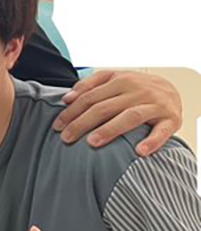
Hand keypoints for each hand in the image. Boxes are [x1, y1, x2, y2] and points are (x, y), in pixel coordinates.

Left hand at [53, 70, 182, 156]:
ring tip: (92, 142)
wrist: (173, 88)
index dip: (72, 112)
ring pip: (130, 116)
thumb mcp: (113, 79)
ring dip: (110, 129)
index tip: (57, 126)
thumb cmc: (136, 87)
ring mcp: (155, 104)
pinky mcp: (171, 119)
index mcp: (120, 80)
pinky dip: (152, 141)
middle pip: (105, 107)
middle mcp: (137, 90)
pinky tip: (139, 151)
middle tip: (66, 138)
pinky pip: (161, 131)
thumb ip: (90, 85)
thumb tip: (67, 98)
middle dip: (82, 123)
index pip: (90, 97)